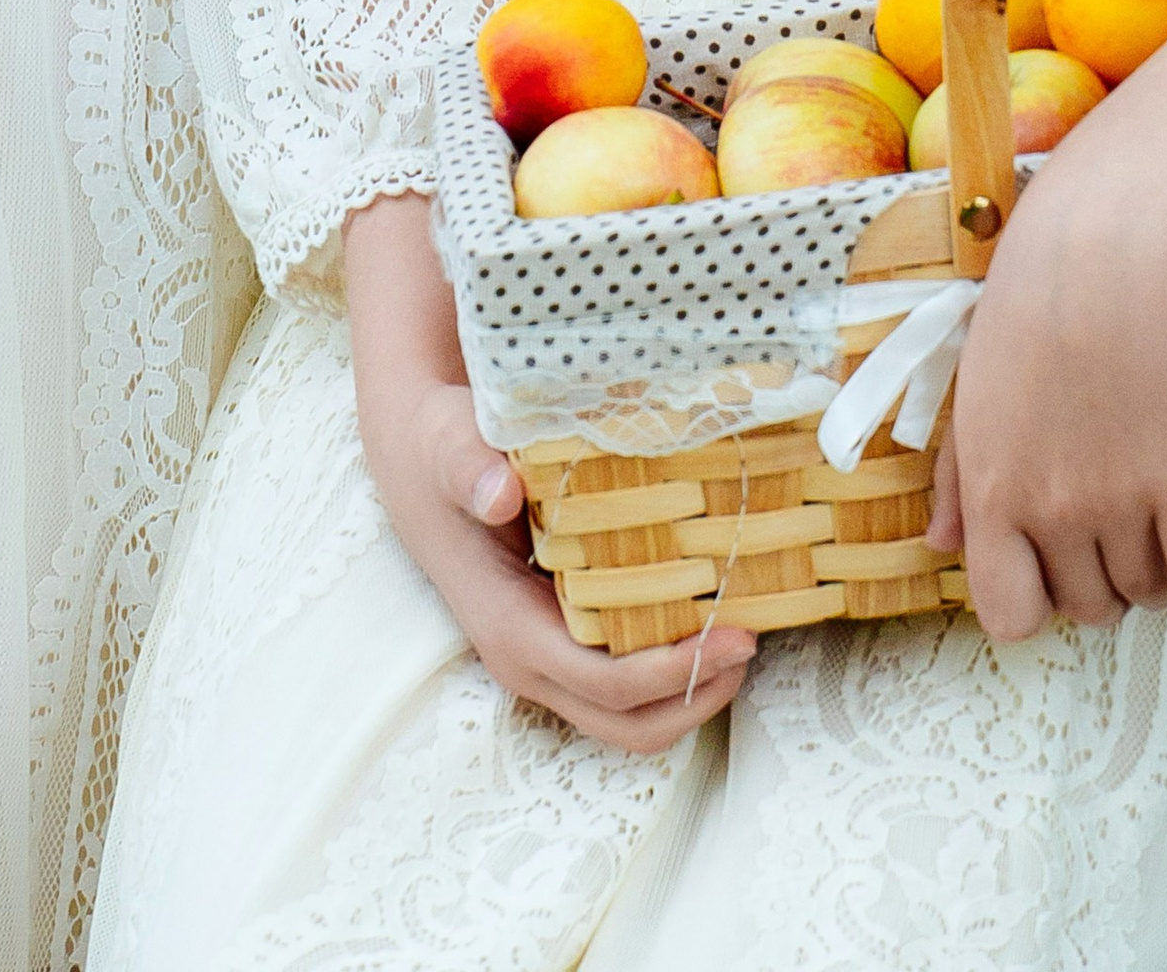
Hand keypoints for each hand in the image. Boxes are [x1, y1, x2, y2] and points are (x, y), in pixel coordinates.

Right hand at [344, 194, 751, 752]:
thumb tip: (499, 493)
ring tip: (737, 639)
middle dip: (695, 697)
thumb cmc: (441, 449)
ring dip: (689, 695)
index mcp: (508, 628)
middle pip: (626, 724)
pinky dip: (670, 673)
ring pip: (628, 719)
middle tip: (749, 640)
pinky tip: (701, 620)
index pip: (605, 685)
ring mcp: (544, 659)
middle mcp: (527, 661)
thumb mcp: (449, 442)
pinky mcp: (560, 643)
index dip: (675, 671)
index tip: (733, 633)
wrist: (417, 458)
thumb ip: (469, 463)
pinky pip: (622, 688)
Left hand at [927, 163, 1166, 637]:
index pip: (1008, 617)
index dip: (1032, 600)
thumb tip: (940, 544)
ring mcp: (1118, 501)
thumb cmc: (1028, 304)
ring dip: (1151, 573)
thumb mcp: (972, 389)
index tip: (1048, 566)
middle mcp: (1050, 511)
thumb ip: (954, 477)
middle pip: (1086, 611)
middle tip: (1107, 532)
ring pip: (1145, 595)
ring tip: (1149, 521)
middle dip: (1097, 583)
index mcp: (990, 491)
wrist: (1103, 249)